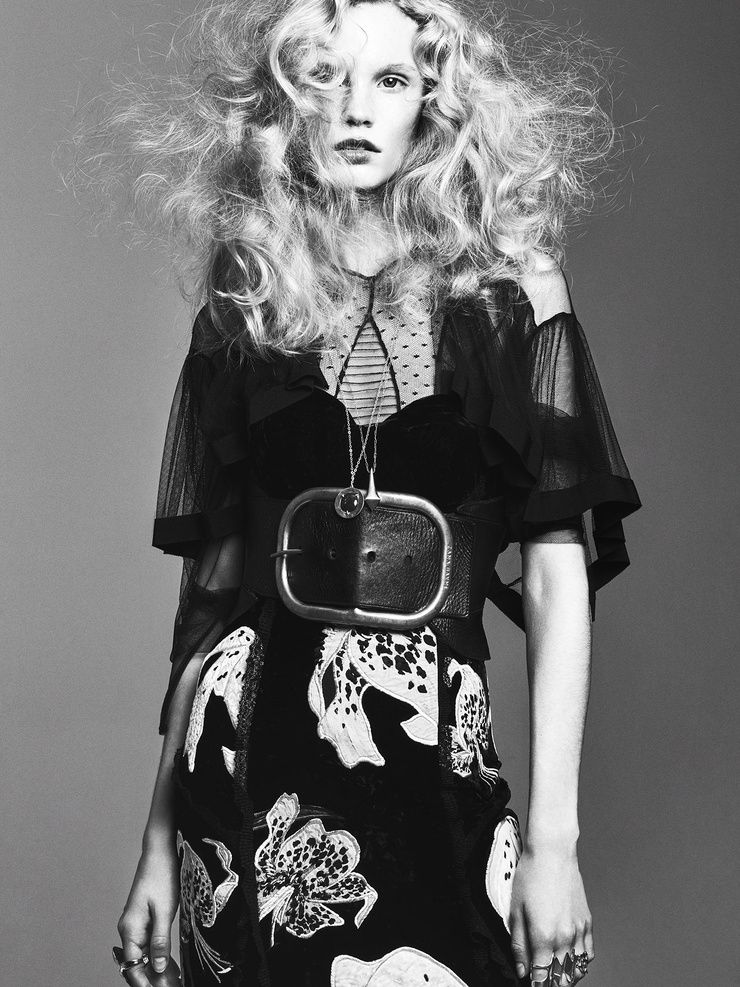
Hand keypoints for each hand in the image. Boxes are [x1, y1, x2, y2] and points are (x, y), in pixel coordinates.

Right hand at [117, 840, 182, 986]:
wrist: (160, 849)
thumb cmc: (162, 875)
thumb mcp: (165, 910)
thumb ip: (160, 941)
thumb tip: (156, 968)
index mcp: (130, 928)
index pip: (132, 967)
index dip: (144, 984)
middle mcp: (129, 928)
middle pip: (136, 963)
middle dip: (151, 980)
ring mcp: (135, 922)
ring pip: (143, 954)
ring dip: (155, 968)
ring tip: (173, 981)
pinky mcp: (144, 917)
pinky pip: (148, 942)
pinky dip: (157, 954)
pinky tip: (168, 963)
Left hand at [509, 843, 594, 982]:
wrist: (552, 853)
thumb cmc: (531, 876)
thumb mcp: (515, 911)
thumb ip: (519, 945)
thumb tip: (522, 969)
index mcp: (544, 937)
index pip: (542, 978)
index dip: (535, 983)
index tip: (530, 981)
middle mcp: (565, 938)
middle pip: (562, 979)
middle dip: (551, 984)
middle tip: (541, 979)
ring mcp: (579, 931)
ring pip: (578, 970)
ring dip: (566, 977)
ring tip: (554, 974)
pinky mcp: (587, 923)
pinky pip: (589, 954)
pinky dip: (580, 963)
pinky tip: (569, 959)